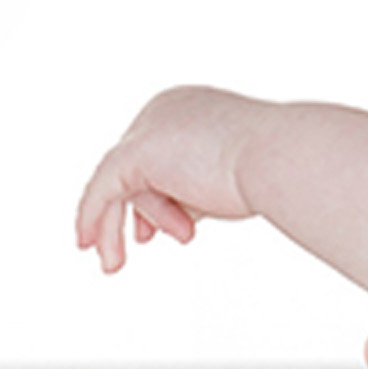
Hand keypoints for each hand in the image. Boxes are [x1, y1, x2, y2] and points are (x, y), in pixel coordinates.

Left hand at [76, 86, 271, 272]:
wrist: (280, 156)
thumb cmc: (268, 168)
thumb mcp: (225, 176)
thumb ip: (197, 186)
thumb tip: (182, 208)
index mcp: (191, 105)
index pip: (157, 155)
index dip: (152, 196)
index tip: (150, 233)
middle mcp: (167, 107)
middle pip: (135, 167)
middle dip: (139, 209)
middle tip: (138, 243)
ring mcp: (151, 124)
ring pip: (119, 181)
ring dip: (120, 225)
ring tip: (116, 263)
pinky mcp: (137, 149)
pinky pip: (102, 188)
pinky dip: (93, 218)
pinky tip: (87, 243)